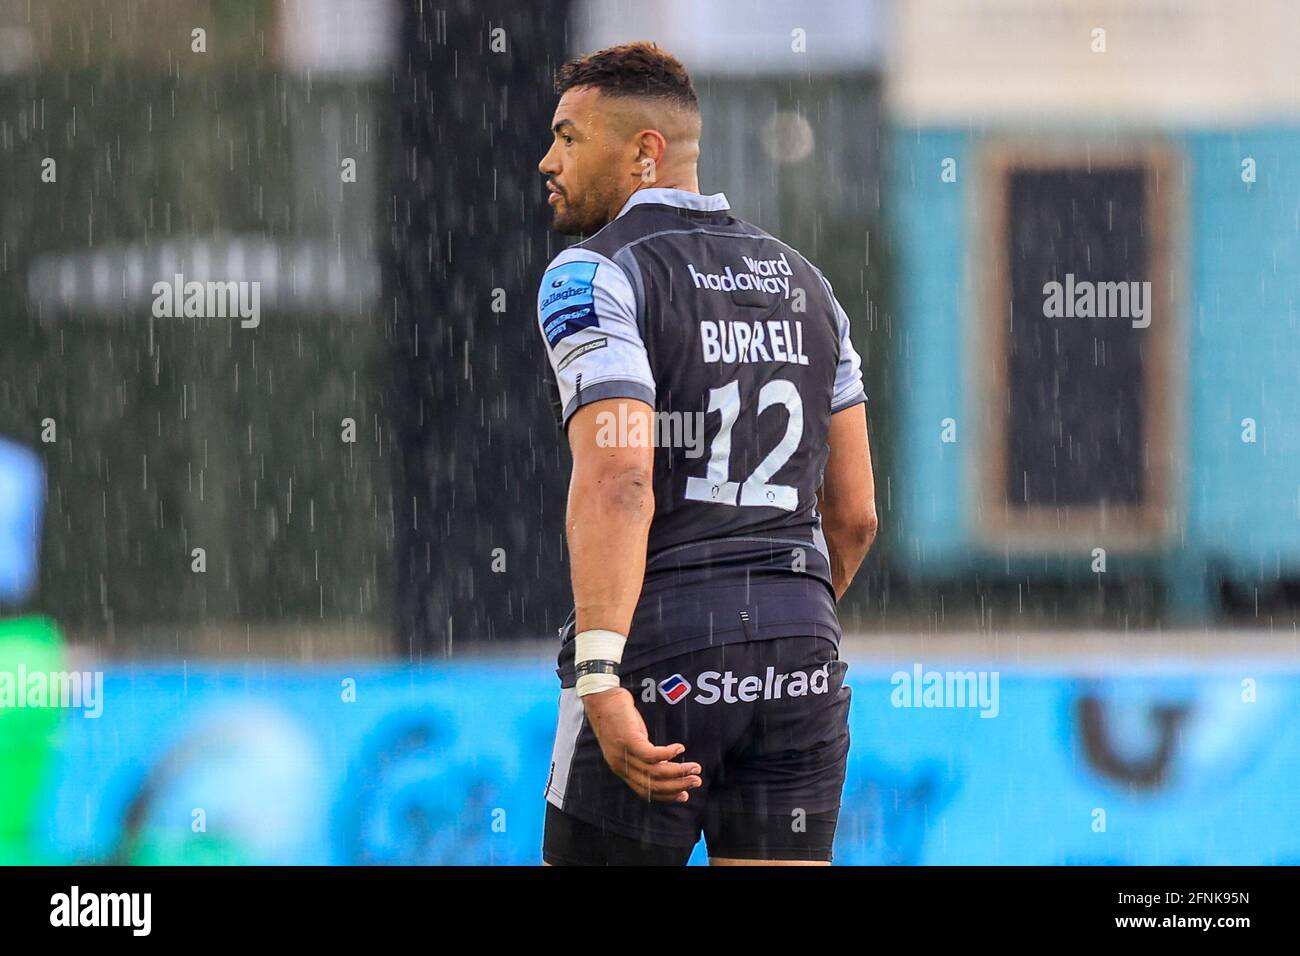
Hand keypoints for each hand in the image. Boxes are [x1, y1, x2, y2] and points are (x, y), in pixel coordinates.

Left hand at [582, 687, 702, 802]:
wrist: (601, 699)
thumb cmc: (618, 719)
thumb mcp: (630, 743)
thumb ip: (643, 756)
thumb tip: (665, 765)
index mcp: (622, 769)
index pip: (646, 791)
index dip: (667, 796)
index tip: (684, 795)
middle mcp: (622, 766)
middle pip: (653, 785)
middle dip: (678, 786)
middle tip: (696, 782)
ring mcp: (624, 754)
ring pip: (655, 771)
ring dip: (679, 771)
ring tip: (694, 768)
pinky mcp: (628, 740)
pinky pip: (651, 754)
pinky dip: (668, 754)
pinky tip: (680, 749)